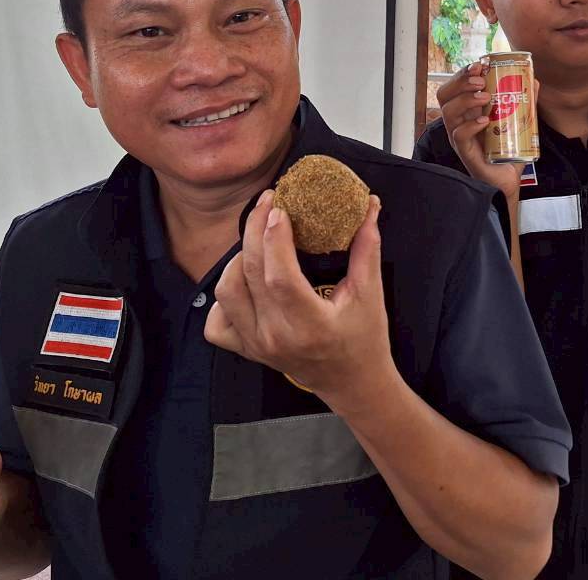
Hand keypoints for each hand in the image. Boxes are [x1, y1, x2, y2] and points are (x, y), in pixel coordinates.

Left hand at [205, 191, 395, 411]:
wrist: (352, 384)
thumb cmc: (365, 339)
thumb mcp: (371, 294)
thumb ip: (366, 248)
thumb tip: (368, 204)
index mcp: (310, 325)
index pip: (280, 277)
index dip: (275, 239)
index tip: (279, 208)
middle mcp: (276, 337)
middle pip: (249, 275)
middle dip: (254, 230)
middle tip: (267, 203)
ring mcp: (257, 346)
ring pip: (227, 291)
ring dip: (237, 258)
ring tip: (258, 239)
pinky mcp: (247, 350)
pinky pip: (217, 321)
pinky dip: (224, 296)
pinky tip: (245, 282)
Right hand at [435, 61, 538, 201]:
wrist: (508, 178)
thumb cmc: (507, 150)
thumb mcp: (517, 121)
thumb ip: (524, 101)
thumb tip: (534, 80)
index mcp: (466, 111)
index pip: (454, 86)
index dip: (463, 73)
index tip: (479, 65)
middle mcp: (458, 122)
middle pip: (444, 95)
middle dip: (461, 82)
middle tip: (480, 80)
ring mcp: (459, 138)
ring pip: (448, 112)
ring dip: (466, 100)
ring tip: (485, 97)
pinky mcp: (466, 153)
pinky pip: (459, 136)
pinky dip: (470, 125)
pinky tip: (484, 120)